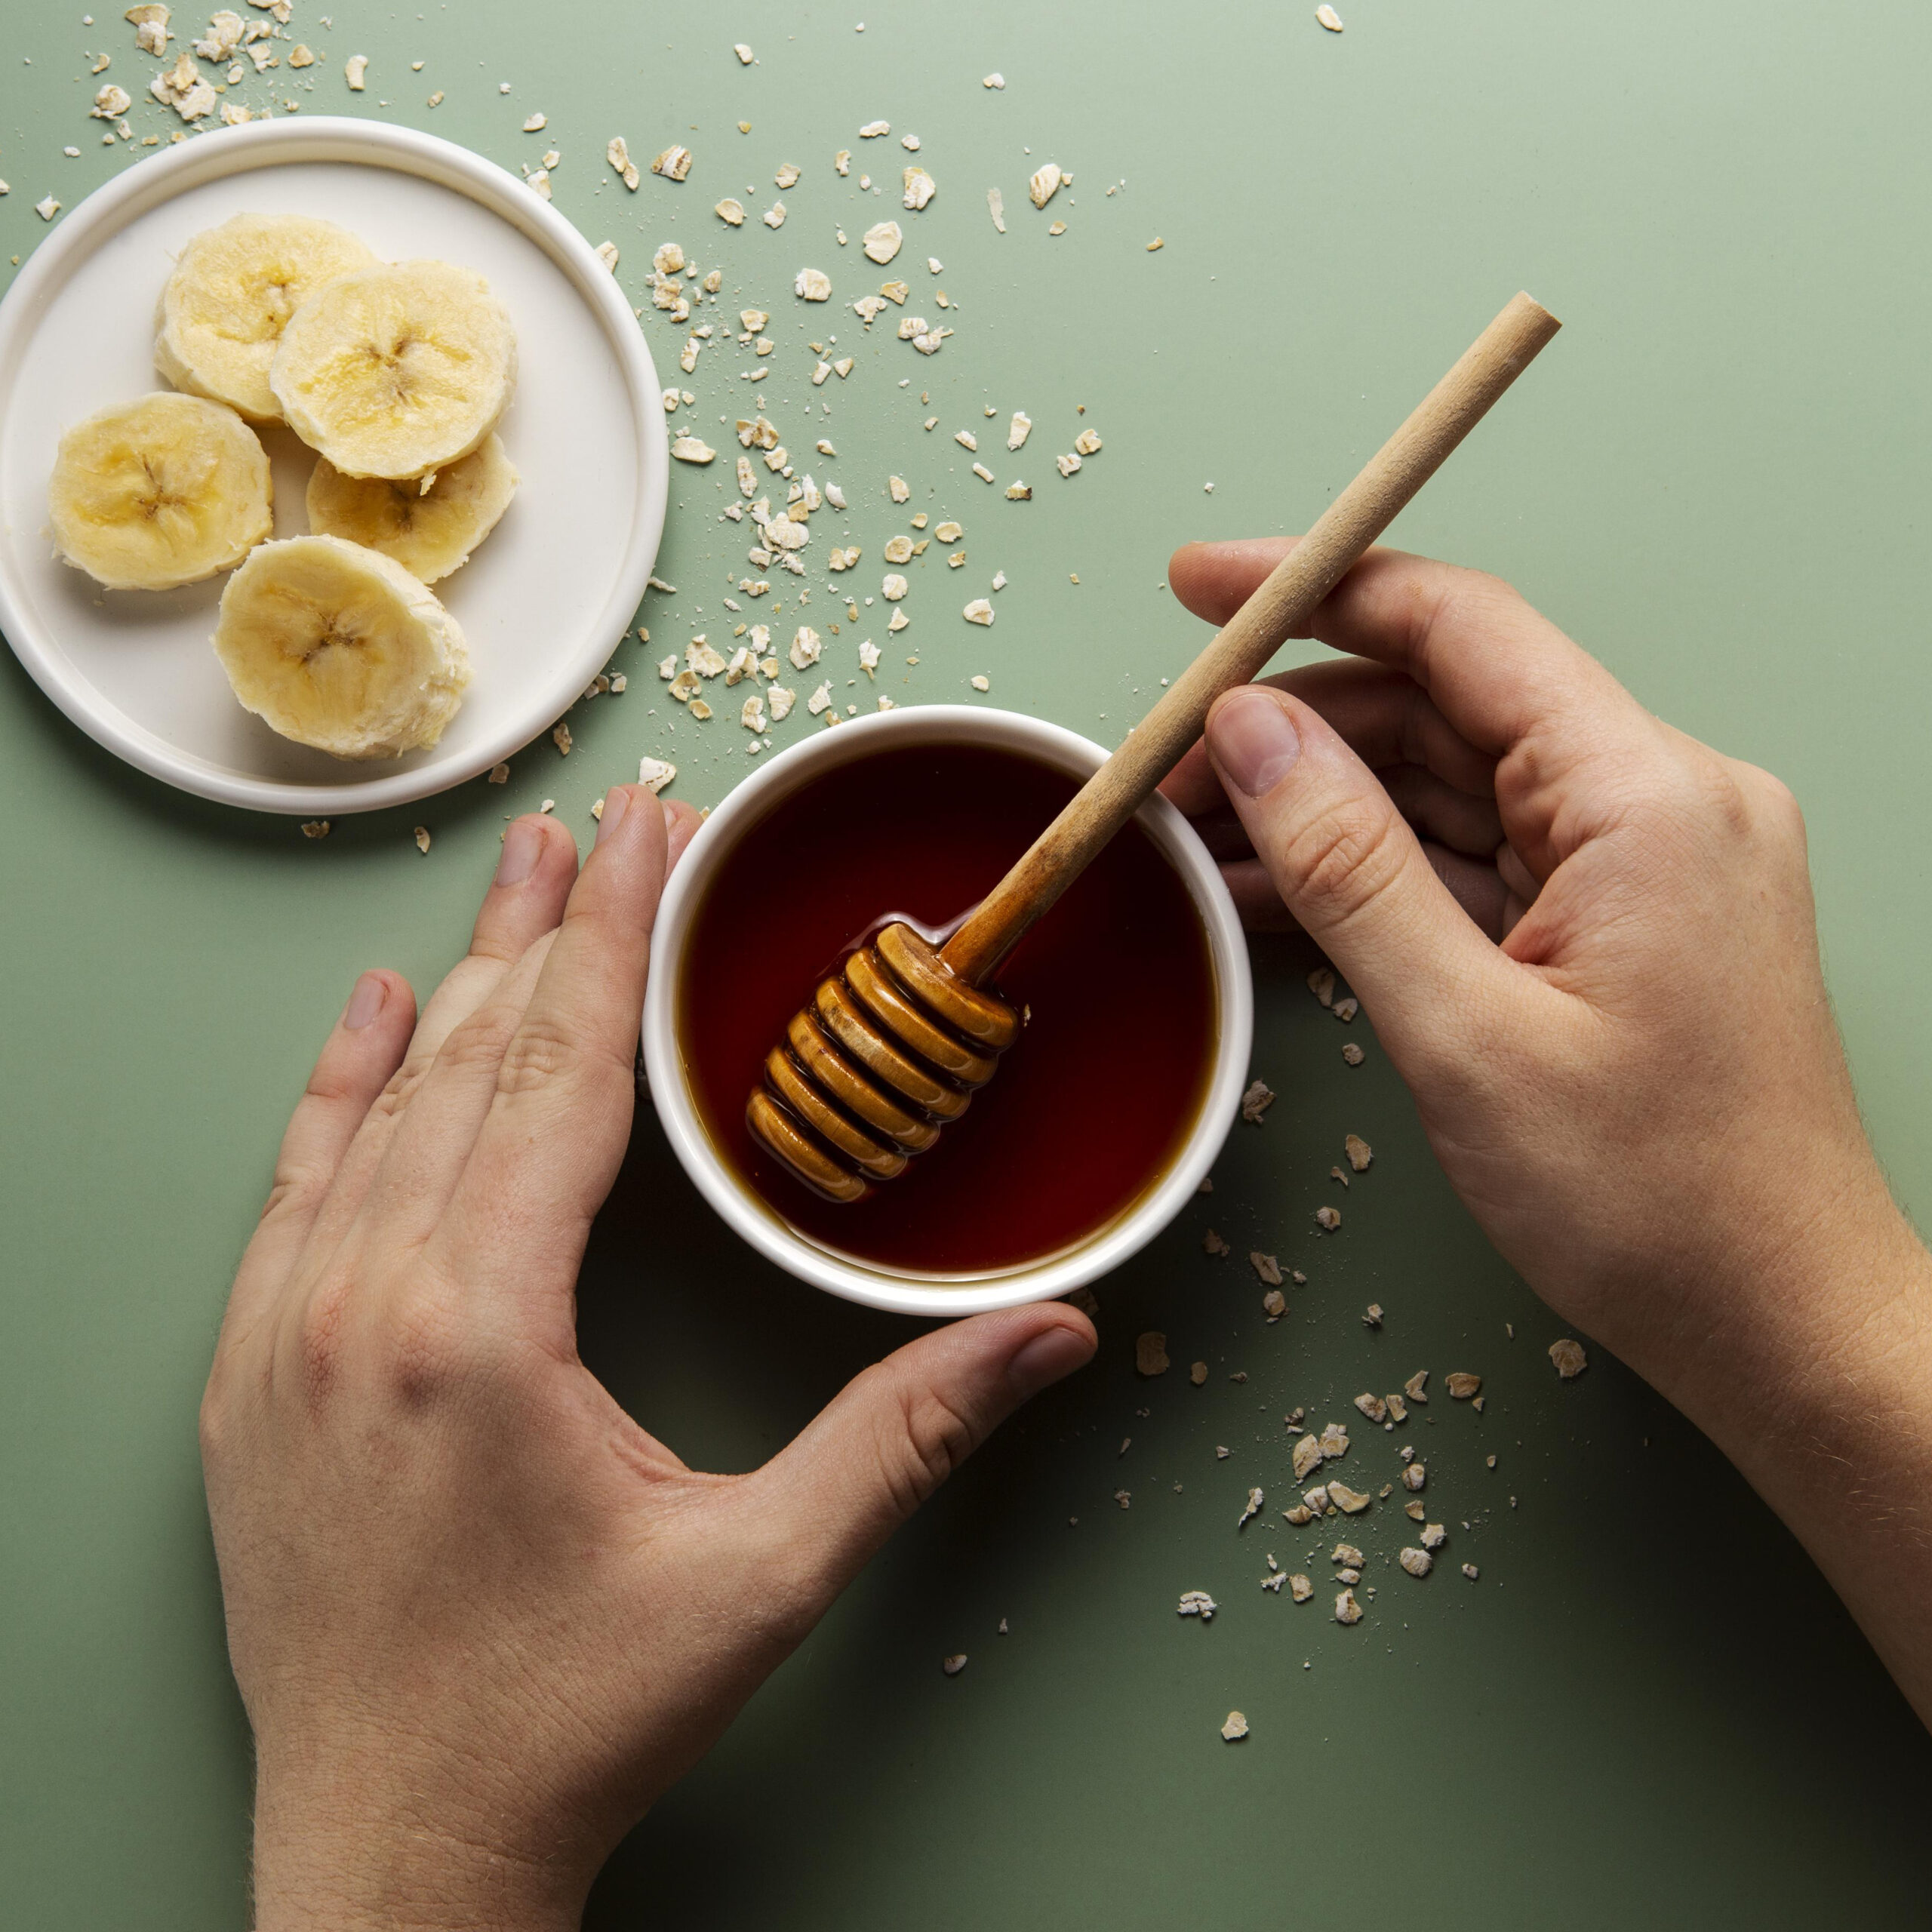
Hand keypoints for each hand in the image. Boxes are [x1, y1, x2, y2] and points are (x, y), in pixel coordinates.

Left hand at [199, 787, 1096, 1930]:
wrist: (389, 1852)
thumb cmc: (564, 1719)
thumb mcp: (759, 1577)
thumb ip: (907, 1436)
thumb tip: (1055, 1335)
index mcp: (478, 1328)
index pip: (563, 1077)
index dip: (619, 942)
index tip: (653, 837)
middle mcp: (360, 1306)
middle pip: (472, 1062)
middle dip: (553, 929)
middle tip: (608, 820)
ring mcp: (285, 1337)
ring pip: (380, 1106)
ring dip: (456, 982)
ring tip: (515, 878)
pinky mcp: (251, 1376)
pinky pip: (294, 1184)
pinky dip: (336, 1085)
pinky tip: (366, 1016)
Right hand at [1162, 538, 1931, 1723]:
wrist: (1781, 1326)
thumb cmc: (1653, 1203)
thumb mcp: (1463, 1035)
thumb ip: (1348, 865)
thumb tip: (1248, 732)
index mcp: (1645, 797)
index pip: (1459, 628)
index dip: (1314, 590)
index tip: (1197, 591)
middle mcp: (1662, 799)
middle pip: (1447, 705)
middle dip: (1296, 726)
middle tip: (1163, 775)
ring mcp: (1649, 860)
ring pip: (1454, 785)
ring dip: (1325, 804)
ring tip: (1195, 844)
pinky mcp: (1627, 919)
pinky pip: (1482, 860)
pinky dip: (1382, 872)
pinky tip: (1279, 897)